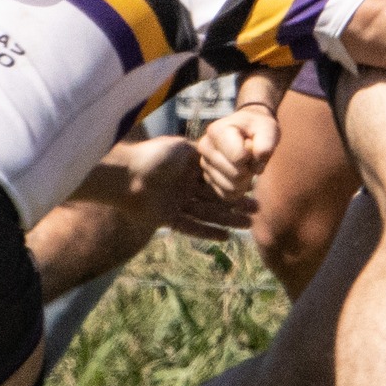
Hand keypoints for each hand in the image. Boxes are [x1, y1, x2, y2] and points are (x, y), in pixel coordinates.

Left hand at [121, 134, 255, 241]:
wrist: (128, 174)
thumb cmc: (155, 156)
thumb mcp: (183, 148)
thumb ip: (203, 154)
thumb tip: (224, 155)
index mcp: (188, 169)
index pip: (216, 179)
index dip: (235, 184)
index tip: (254, 188)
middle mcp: (184, 187)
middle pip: (215, 198)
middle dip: (236, 205)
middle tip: (257, 210)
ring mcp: (176, 203)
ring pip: (207, 214)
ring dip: (228, 220)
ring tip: (248, 225)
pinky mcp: (168, 219)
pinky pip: (191, 227)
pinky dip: (207, 232)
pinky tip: (226, 237)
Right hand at [197, 105, 280, 199]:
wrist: (247, 129)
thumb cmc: (257, 128)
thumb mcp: (268, 128)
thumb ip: (266, 143)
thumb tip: (258, 162)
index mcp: (216, 131)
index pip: (238, 157)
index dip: (252, 157)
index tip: (253, 146)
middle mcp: (205, 147)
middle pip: (235, 175)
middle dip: (249, 170)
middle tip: (251, 157)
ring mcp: (205, 164)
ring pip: (230, 187)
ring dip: (245, 181)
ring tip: (246, 165)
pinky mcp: (208, 178)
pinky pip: (227, 195)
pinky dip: (238, 189)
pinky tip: (241, 176)